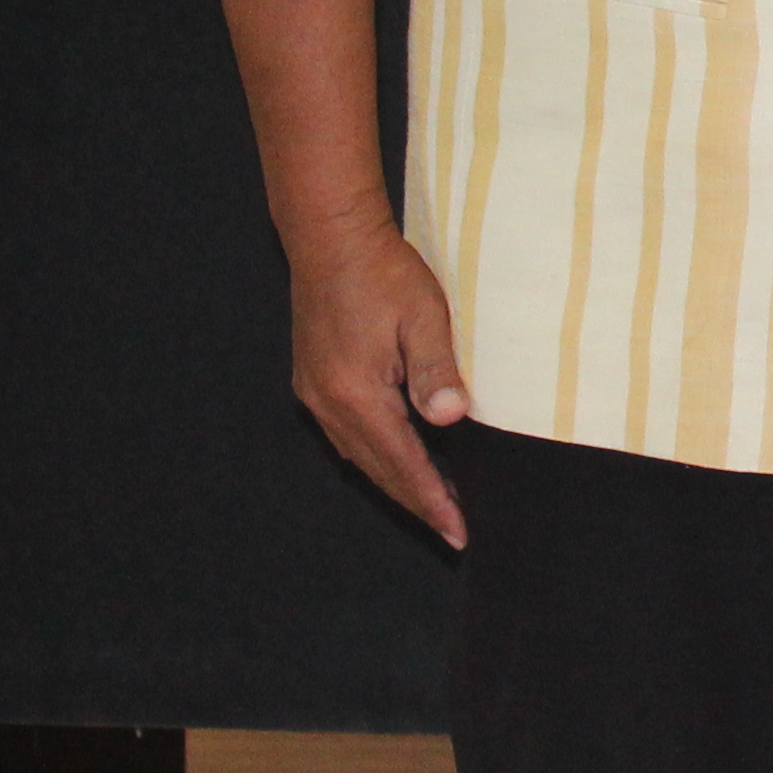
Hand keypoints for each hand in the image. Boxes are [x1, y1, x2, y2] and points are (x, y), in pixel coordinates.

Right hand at [285, 220, 471, 547]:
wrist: (330, 240)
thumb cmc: (383, 273)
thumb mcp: (425, 316)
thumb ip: (437, 369)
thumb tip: (451, 418)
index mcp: (357, 395)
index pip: (402, 464)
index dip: (432, 499)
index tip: (457, 530)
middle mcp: (328, 404)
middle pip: (377, 470)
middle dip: (416, 502)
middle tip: (451, 531)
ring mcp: (316, 393)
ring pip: (359, 456)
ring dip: (395, 481)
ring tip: (431, 503)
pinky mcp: (314, 380)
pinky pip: (347, 435)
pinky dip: (376, 455)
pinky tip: (395, 459)